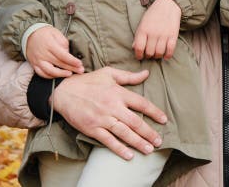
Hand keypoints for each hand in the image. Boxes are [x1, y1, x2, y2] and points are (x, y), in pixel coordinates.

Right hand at [26, 26, 83, 78]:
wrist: (29, 34)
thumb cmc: (45, 33)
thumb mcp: (56, 33)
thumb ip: (63, 43)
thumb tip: (69, 54)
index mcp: (50, 45)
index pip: (63, 55)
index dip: (72, 61)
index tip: (80, 64)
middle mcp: (43, 54)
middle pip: (58, 64)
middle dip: (71, 68)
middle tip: (80, 71)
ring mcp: (38, 60)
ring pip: (49, 71)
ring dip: (61, 74)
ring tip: (70, 74)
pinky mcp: (34, 64)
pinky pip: (42, 74)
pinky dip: (50, 76)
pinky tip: (58, 76)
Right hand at [50, 67, 167, 159]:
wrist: (64, 92)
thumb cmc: (88, 81)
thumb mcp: (109, 73)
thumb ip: (129, 76)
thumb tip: (146, 74)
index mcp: (118, 93)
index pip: (141, 103)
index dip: (154, 112)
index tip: (164, 120)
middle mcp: (112, 107)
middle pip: (135, 122)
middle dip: (149, 132)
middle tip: (159, 141)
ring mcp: (102, 119)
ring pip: (124, 133)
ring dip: (138, 142)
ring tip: (149, 150)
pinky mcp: (92, 129)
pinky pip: (108, 141)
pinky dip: (119, 148)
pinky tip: (129, 155)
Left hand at [133, 0, 181, 59]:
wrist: (168, 4)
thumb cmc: (153, 14)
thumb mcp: (142, 22)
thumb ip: (138, 35)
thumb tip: (134, 47)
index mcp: (143, 29)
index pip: (139, 47)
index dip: (138, 55)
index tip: (140, 56)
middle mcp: (153, 33)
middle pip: (149, 52)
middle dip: (148, 56)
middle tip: (149, 55)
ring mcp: (164, 34)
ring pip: (159, 52)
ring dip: (157, 56)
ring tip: (156, 54)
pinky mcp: (173, 35)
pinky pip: (170, 49)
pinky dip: (168, 55)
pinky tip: (166, 55)